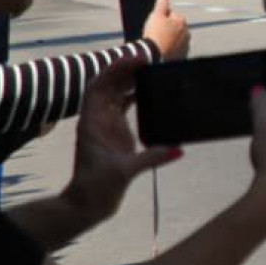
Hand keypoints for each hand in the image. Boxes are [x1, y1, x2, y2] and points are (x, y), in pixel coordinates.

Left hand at [61, 54, 180, 226]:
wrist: (87, 205)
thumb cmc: (98, 188)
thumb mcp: (125, 172)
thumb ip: (152, 158)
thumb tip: (179, 149)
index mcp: (93, 124)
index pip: (98, 87)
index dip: (114, 70)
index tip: (135, 60)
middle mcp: (96, 120)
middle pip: (106, 85)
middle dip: (123, 69)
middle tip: (148, 59)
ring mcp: (104, 125)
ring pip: (113, 93)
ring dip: (127, 79)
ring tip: (149, 68)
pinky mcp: (112, 133)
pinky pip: (120, 105)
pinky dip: (131, 94)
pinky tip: (146, 89)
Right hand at [142, 0, 188, 59]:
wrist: (155, 55)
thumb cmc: (155, 34)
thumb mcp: (156, 16)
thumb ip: (161, 4)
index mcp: (182, 20)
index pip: (172, 15)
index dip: (162, 18)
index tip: (155, 24)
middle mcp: (187, 31)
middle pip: (175, 27)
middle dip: (168, 28)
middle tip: (156, 34)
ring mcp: (186, 43)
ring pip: (177, 38)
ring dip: (170, 38)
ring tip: (159, 42)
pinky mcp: (183, 54)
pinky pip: (177, 48)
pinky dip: (172, 48)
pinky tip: (163, 49)